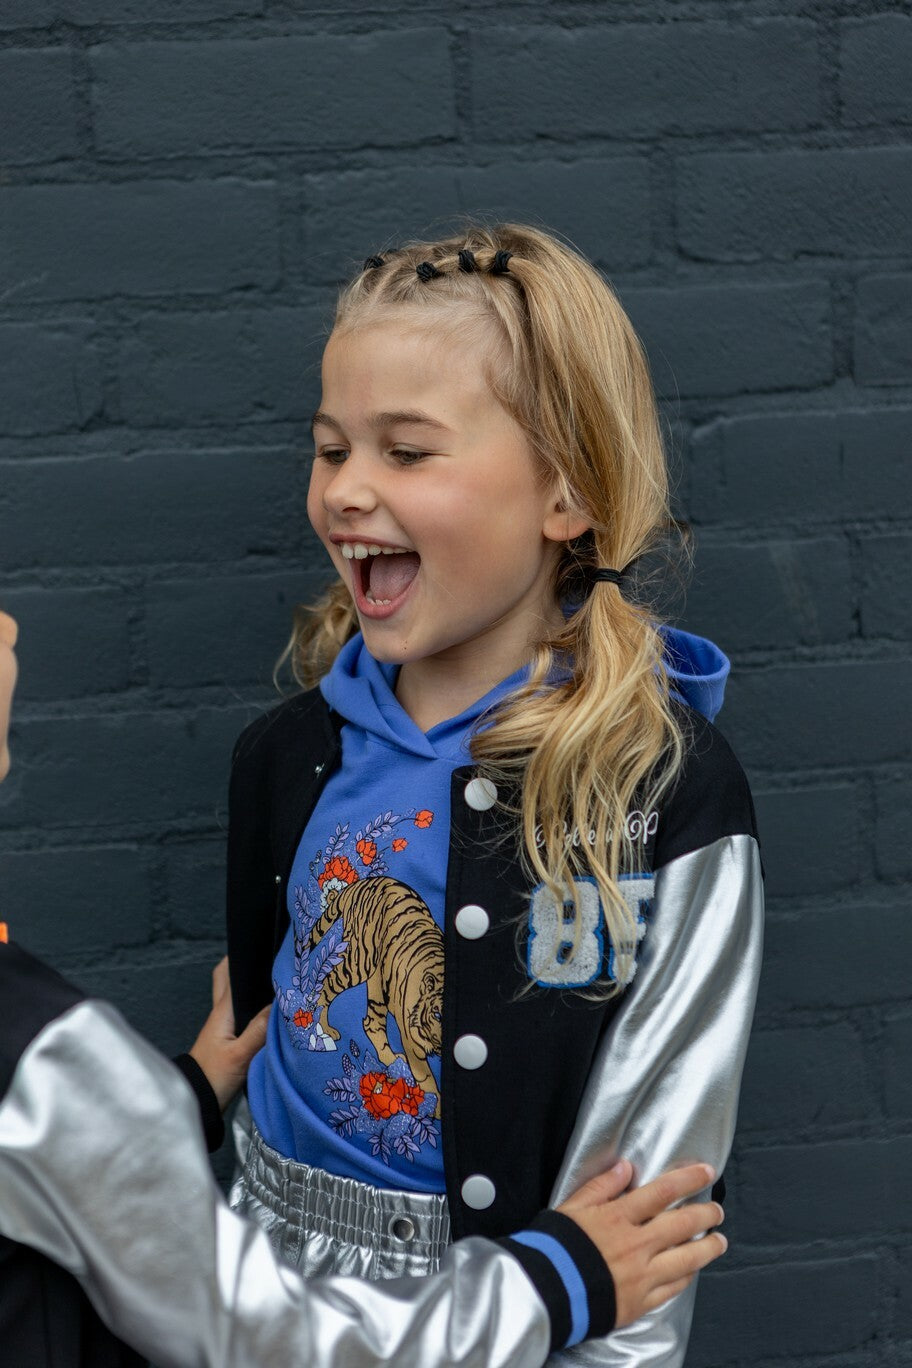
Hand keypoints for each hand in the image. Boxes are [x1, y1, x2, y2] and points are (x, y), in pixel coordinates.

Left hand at [189, 957, 270, 1110]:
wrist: (199, 1103)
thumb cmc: (214, 1077)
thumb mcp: (240, 1055)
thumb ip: (259, 1029)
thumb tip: (280, 1003)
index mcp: (223, 1010)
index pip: (231, 972)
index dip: (246, 955)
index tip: (265, 943)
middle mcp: (222, 1013)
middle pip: (227, 978)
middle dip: (244, 963)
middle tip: (268, 956)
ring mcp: (225, 1026)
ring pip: (238, 996)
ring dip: (252, 986)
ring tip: (278, 980)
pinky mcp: (231, 1039)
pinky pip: (245, 1014)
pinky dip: (256, 1007)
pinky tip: (273, 1011)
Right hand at [558, 1160, 725, 1327]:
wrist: (547, 1291)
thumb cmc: (555, 1248)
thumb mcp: (572, 1207)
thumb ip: (600, 1186)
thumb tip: (625, 1168)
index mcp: (618, 1217)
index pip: (663, 1192)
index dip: (688, 1179)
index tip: (705, 1172)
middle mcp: (636, 1244)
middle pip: (681, 1224)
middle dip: (705, 1214)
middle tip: (717, 1210)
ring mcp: (641, 1275)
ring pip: (686, 1259)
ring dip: (707, 1248)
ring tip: (720, 1241)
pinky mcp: (640, 1302)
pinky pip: (672, 1288)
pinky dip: (687, 1277)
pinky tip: (694, 1270)